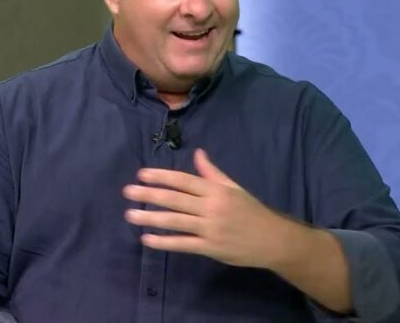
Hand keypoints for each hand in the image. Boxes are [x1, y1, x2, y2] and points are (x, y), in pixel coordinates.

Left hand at [122, 148, 288, 268]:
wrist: (271, 239)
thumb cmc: (250, 211)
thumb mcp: (234, 187)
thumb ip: (212, 172)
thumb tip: (198, 153)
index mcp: (216, 190)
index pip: (183, 180)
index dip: (162, 176)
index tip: (141, 174)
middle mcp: (211, 207)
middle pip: (175, 199)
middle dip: (149, 194)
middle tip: (128, 192)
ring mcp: (209, 228)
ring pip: (175, 221)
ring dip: (150, 218)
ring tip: (130, 215)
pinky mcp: (210, 247)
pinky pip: (183, 244)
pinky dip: (164, 242)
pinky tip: (147, 239)